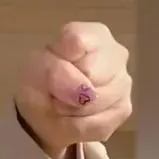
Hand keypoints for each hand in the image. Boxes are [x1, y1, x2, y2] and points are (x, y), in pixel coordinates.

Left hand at [16, 22, 131, 158]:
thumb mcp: (34, 68)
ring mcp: (124, 82)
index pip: (78, 40)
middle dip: (66, 87)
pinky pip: (98, 123)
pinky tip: (75, 116)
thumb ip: (53, 71)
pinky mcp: (124, 110)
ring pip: (95, 102)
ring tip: (64, 102)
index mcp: (94, 33)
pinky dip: (78, 125)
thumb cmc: (42, 80)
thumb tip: (84, 92)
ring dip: (70, 109)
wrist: (46, 111)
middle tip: (57, 88)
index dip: (61, 58)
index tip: (53, 64)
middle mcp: (116, 54)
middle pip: (90, 73)